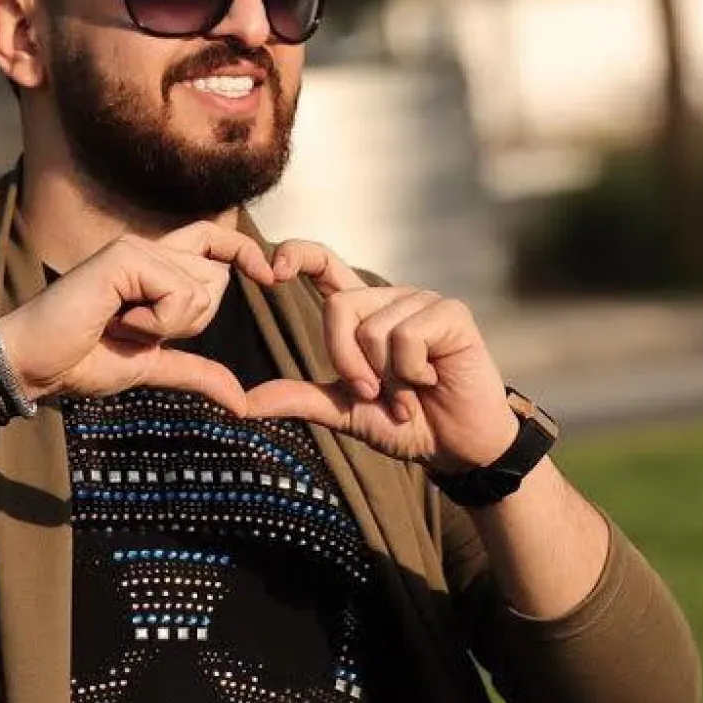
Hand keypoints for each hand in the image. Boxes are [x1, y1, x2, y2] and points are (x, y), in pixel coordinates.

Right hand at [0, 222, 275, 414]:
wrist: (36, 364)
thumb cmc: (83, 360)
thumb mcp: (151, 366)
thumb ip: (196, 372)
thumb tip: (241, 401)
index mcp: (154, 266)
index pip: (215, 243)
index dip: (245, 254)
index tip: (272, 276)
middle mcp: (148, 248)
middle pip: (217, 277)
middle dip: (193, 319)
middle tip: (142, 330)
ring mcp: (136, 248)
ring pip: (200, 288)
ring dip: (169, 325)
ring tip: (122, 326)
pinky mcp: (124, 257)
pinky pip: (178, 292)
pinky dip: (157, 321)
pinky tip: (117, 322)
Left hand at [244, 241, 517, 470]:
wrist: (457, 448)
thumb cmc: (404, 424)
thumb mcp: (344, 412)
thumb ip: (300, 399)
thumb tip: (244, 404)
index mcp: (361, 312)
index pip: (323, 263)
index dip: (296, 254)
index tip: (271, 270)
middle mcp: (389, 298)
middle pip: (339, 307)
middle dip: (348, 362)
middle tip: (374, 394)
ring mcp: (422, 300)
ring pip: (374, 329)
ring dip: (387, 378)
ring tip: (409, 394)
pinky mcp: (451, 312)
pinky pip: (408, 336)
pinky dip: (412, 373)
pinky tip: (432, 381)